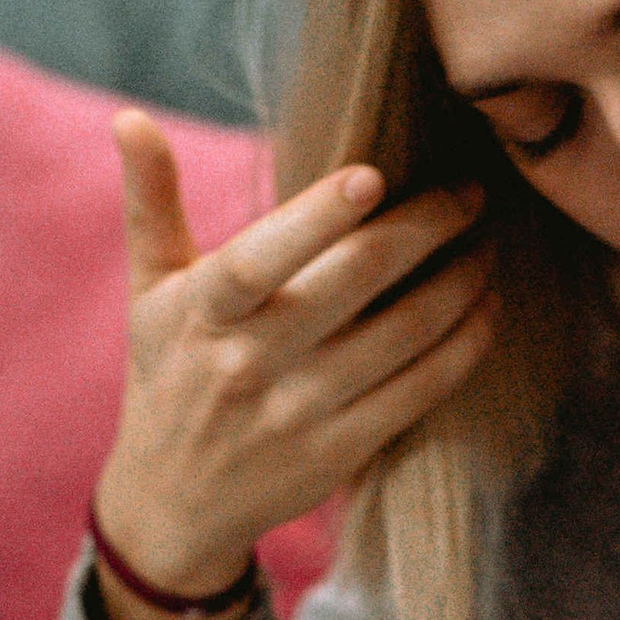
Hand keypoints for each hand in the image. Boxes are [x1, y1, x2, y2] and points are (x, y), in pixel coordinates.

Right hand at [92, 127, 495, 619]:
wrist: (173, 503)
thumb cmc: (167, 373)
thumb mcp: (148, 290)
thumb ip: (151, 200)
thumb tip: (131, 116)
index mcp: (202, 312)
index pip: (258, 257)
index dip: (315, 217)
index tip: (371, 175)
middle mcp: (250, 363)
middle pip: (353, 283)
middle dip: (425, 228)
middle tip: (471, 192)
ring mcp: (300, 413)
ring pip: (403, 335)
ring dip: (460, 281)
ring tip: (488, 242)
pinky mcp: (342, 452)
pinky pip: (420, 391)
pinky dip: (463, 344)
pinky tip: (485, 307)